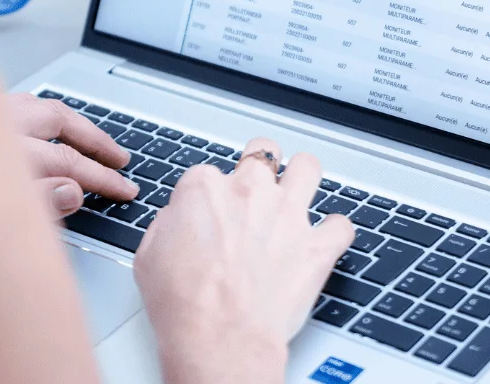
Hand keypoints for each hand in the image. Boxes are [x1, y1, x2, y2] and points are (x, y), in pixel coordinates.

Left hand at [7, 93, 137, 216]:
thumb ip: (37, 206)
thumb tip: (72, 192)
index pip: (66, 160)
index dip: (101, 176)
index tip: (124, 189)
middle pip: (55, 119)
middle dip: (94, 139)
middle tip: (119, 159)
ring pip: (35, 104)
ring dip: (70, 123)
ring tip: (93, 142)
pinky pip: (13, 108)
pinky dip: (40, 117)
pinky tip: (49, 132)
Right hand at [133, 137, 354, 383]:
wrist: (221, 337)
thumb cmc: (184, 304)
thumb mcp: (149, 255)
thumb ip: (168, 224)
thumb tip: (179, 220)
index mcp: (205, 188)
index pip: (208, 173)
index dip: (209, 195)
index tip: (209, 215)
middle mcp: (250, 191)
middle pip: (262, 152)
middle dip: (260, 166)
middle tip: (256, 189)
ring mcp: (288, 215)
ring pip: (308, 167)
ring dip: (303, 176)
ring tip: (298, 191)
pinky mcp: (316, 245)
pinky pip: (340, 225)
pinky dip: (335, 231)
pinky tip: (325, 238)